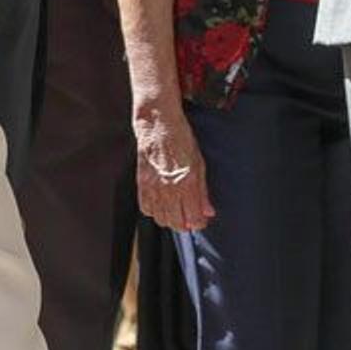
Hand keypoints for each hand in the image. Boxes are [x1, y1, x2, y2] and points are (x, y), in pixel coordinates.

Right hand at [134, 106, 213, 232]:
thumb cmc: (182, 140)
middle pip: (176, 223)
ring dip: (170, 219)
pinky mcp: (142, 184)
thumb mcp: (199, 164)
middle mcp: (169, 188)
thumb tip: (208, 212)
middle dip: (185, 225)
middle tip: (189, 217)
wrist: (158, 125)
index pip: (194, 219)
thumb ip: (203, 192)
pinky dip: (154, 211)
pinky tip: (161, 203)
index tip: (200, 220)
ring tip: (176, 211)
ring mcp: (153, 187)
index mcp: (187, 183)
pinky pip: (146, 209)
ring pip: (161, 219)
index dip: (199, 223)